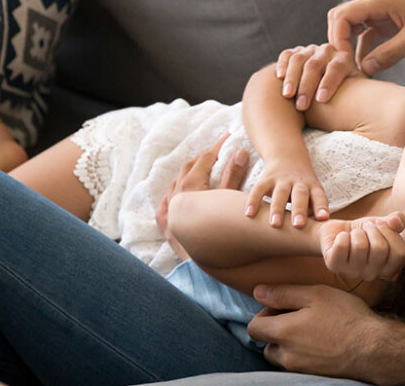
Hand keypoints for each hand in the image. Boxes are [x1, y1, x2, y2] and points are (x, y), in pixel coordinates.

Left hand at [157, 134, 230, 258]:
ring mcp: (168, 209)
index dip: (217, 147)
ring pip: (176, 183)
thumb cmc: (221, 232)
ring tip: (203, 167)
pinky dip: (176, 190)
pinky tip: (181, 192)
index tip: (228, 138)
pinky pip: (167, 200)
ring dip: (190, 172)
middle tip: (217, 150)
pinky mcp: (165, 223)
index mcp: (190, 187)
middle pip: (188, 168)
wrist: (205, 266)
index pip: (204, 159)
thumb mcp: (229, 201)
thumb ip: (233, 176)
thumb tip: (240, 152)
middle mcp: (175, 196)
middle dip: (203, 157)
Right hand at [244, 161, 329, 228]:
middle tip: (298, 225)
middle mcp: (299, 182)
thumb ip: (312, 210)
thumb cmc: (303, 186)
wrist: (288, 155)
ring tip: (274, 225)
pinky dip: (253, 201)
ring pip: (280, 193)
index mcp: (313, 186)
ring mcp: (282, 179)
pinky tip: (249, 214)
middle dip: (299, 210)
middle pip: (300, 195)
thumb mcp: (312, 193)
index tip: (323, 218)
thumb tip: (314, 235)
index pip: (319, 196)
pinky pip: (259, 189)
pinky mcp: (267, 178)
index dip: (321, 206)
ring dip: (277, 208)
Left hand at [248, 284, 389, 376]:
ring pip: (282, 356)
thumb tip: (258, 292)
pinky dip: (303, 353)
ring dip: (289, 344)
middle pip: (266, 344)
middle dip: (276, 330)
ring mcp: (299, 369)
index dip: (265, 313)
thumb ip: (284, 293)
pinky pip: (298, 364)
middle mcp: (286, 356)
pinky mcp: (312, 375)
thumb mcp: (316, 295)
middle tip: (300, 317)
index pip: (254, 327)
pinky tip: (322, 342)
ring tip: (311, 331)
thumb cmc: (346, 317)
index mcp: (283, 333)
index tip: (284, 306)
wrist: (373, 348)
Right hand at [275, 43, 361, 110]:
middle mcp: (327, 51)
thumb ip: (359, 93)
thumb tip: (366, 100)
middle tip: (301, 106)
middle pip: (315, 65)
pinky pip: (287, 55)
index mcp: (344, 59)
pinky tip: (278, 77)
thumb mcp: (355, 93)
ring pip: (299, 59)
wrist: (328, 89)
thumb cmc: (344, 97)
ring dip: (292, 78)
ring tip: (288, 96)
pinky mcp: (295, 53)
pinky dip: (282, 64)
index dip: (329, 83)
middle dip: (307, 86)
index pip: (336, 68)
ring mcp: (310, 50)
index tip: (322, 100)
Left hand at [319, 212, 404, 282]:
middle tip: (366, 229)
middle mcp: (372, 274)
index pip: (400, 254)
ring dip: (357, 233)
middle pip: (380, 249)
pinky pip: (342, 245)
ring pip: (360, 246)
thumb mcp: (384, 223)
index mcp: (388, 268)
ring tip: (354, 235)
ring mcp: (352, 273)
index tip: (381, 225)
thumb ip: (397, 221)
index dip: (391, 233)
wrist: (337, 231)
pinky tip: (341, 239)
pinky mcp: (334, 266)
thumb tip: (395, 221)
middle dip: (372, 230)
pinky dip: (342, 235)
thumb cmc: (364, 231)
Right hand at [326, 0, 404, 76]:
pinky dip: (366, 50)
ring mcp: (381, 12)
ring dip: (351, 48)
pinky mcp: (390, 21)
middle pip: (340, 21)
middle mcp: (374, 4)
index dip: (338, 40)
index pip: (341, 17)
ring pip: (353, 28)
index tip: (346, 63)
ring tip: (356, 72)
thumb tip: (365, 69)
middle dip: (339, 44)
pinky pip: (369, 35)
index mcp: (377, 1)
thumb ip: (392, 53)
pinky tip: (370, 67)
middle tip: (346, 68)